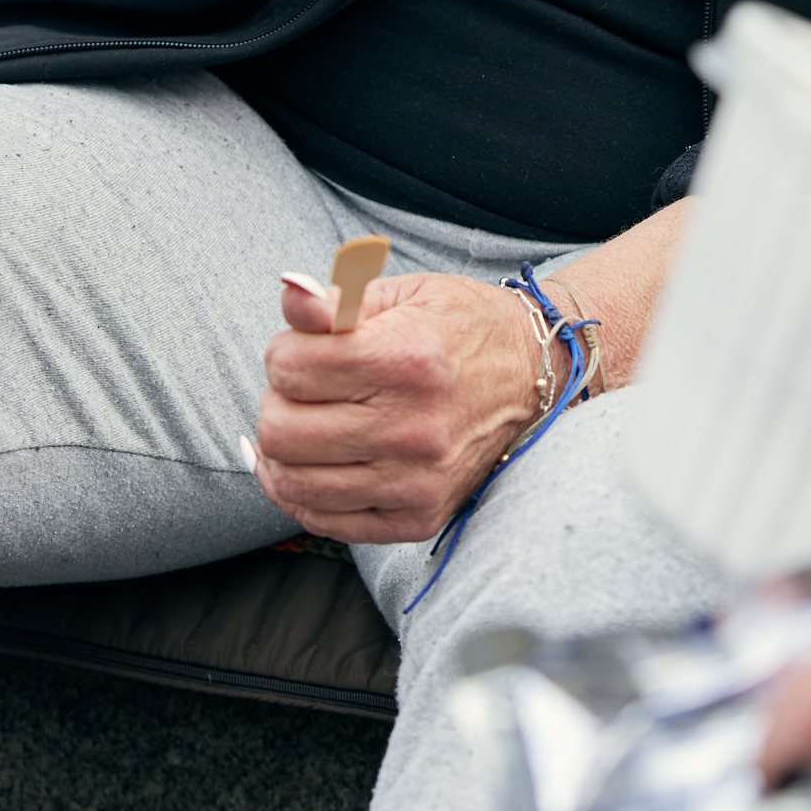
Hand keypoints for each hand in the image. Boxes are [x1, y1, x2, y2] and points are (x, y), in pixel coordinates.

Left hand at [247, 269, 560, 542]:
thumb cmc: (460, 327)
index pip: (289, 368)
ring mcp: (416, 480)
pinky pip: (324, 520)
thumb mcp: (403, 295)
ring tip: (307, 424)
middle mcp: (412, 426)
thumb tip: (288, 290)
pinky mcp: (418, 516)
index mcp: (406, 358)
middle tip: (303, 389)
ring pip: (293, 482)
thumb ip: (333, 300)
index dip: (285, 351)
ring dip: (284, 450)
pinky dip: (302, 493)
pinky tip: (312, 464)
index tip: (305, 348)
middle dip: (278, 401)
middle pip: (280, 430)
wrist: (533, 376)